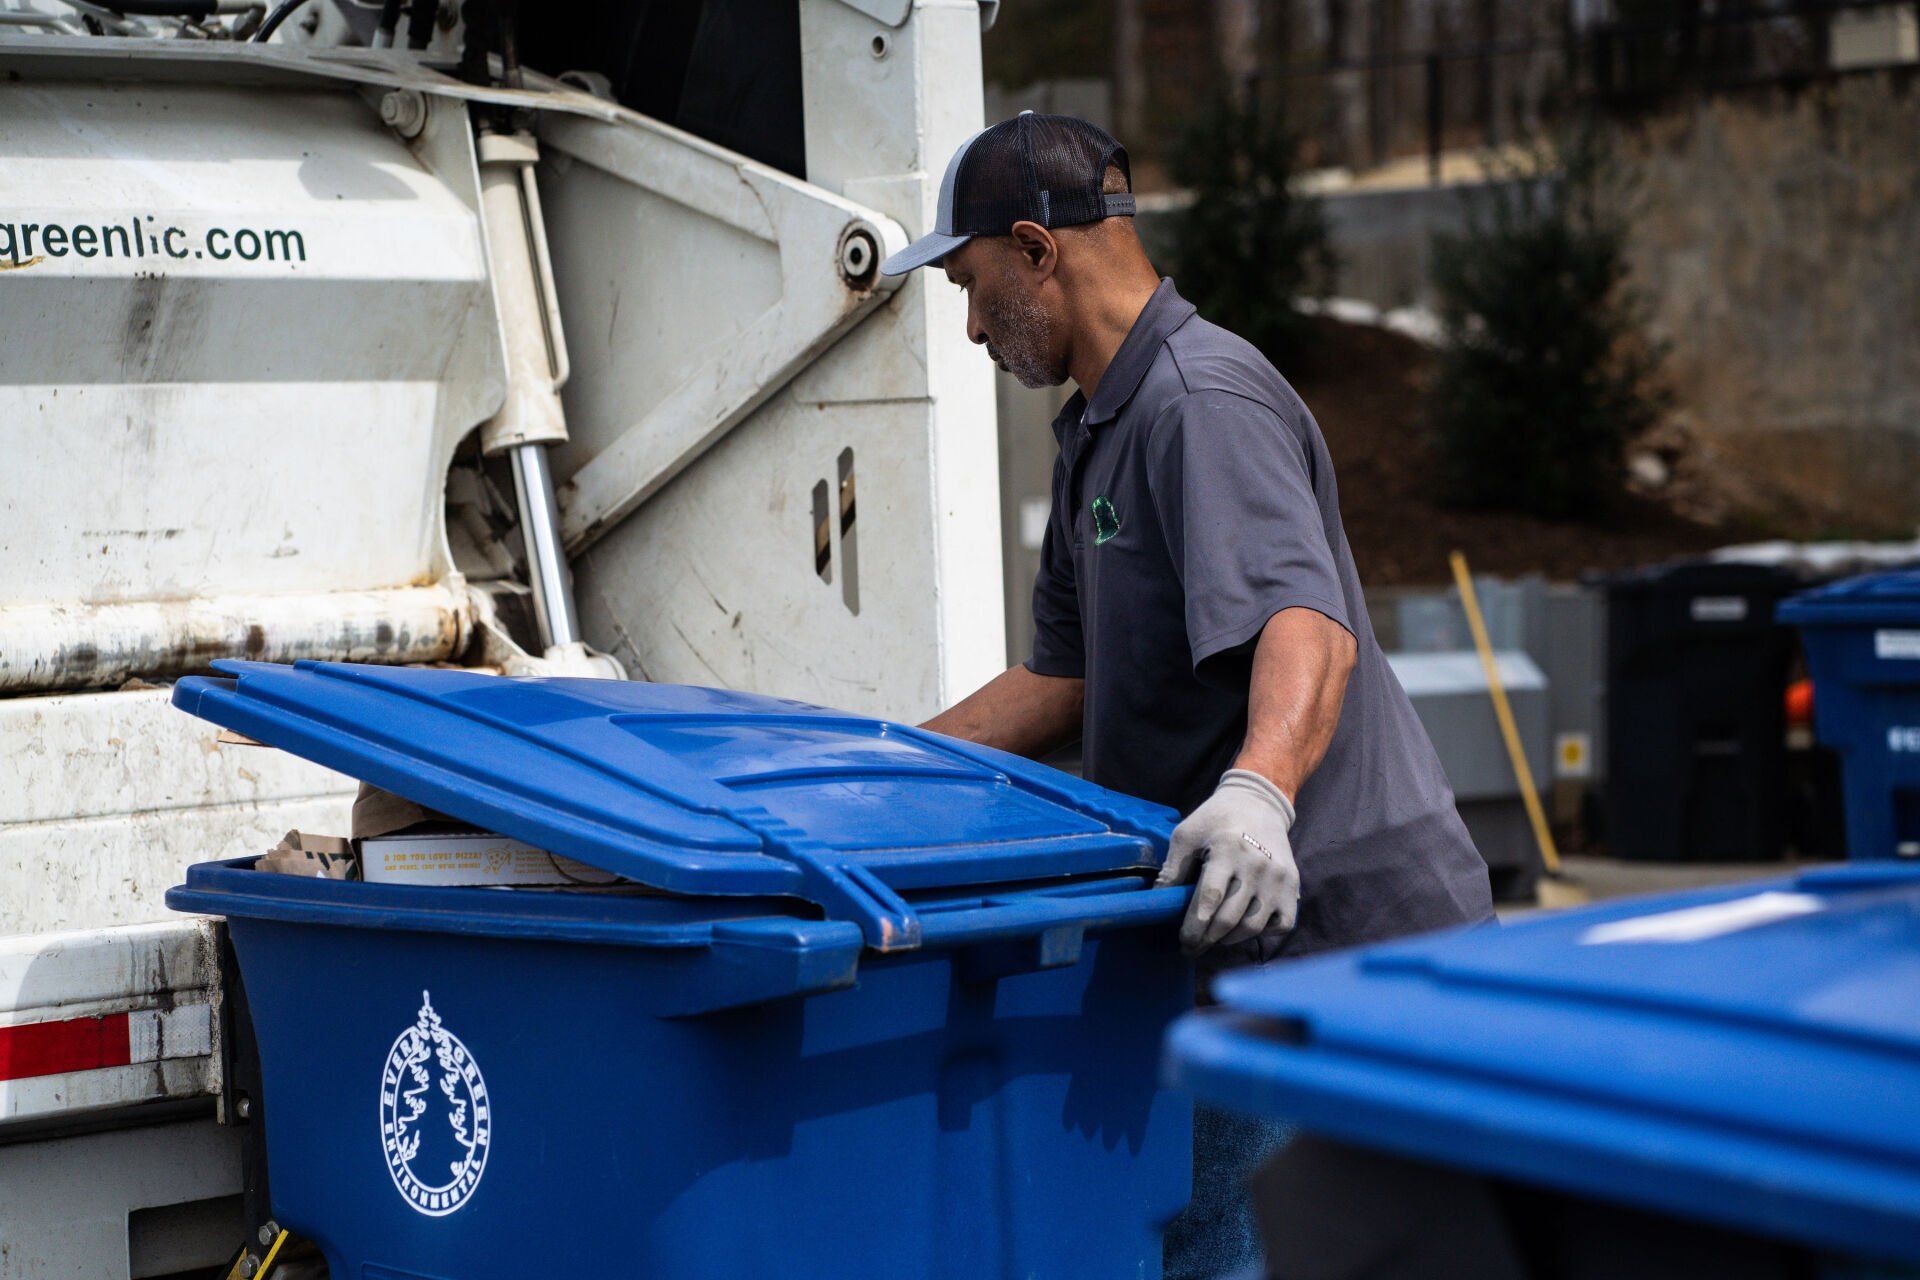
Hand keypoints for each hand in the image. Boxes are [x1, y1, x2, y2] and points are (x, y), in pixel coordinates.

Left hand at [1155, 769, 1299, 953]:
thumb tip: (1158, 904)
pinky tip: (1244, 926)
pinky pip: (1281, 925)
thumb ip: (1172, 869)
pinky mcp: (1292, 886)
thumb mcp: (1186, 835)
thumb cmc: (1215, 820)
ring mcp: (1278, 878)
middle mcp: (1257, 866)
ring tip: (1213, 938)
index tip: (1182, 942)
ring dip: (1229, 940)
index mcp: (1229, 849)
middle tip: (1192, 948)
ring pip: (1253, 926)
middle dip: (1206, 940)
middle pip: (1230, 918)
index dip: (1194, 926)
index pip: (1210, 898)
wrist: (1258, 803)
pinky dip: (1261, 933)